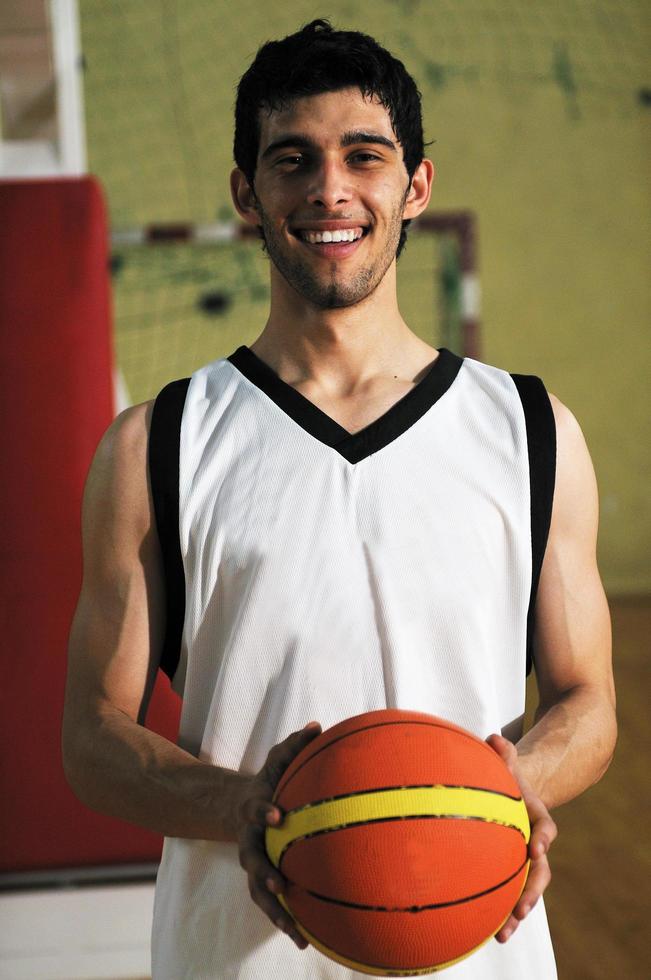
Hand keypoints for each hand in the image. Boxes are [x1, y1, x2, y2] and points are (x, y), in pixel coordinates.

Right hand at [236, 721, 321, 950]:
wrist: (237, 807)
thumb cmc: (269, 780)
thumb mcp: (278, 760)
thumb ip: (296, 745)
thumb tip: (318, 726)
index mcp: (253, 809)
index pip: (254, 808)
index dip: (262, 811)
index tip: (277, 815)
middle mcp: (249, 840)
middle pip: (251, 861)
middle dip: (264, 874)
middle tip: (280, 885)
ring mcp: (253, 863)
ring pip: (258, 891)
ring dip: (275, 912)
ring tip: (296, 933)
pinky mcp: (262, 879)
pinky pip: (271, 903)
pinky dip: (286, 920)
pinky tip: (307, 938)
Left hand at [485, 733, 557, 942]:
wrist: (514, 793)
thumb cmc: (507, 777)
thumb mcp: (507, 763)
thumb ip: (503, 753)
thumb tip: (494, 739)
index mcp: (537, 817)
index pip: (546, 828)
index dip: (543, 838)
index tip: (536, 848)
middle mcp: (535, 843)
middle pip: (540, 871)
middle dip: (532, 890)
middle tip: (522, 907)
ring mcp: (524, 861)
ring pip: (526, 891)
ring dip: (517, 912)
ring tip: (503, 934)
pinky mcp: (511, 872)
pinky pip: (509, 895)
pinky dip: (501, 913)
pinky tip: (486, 933)